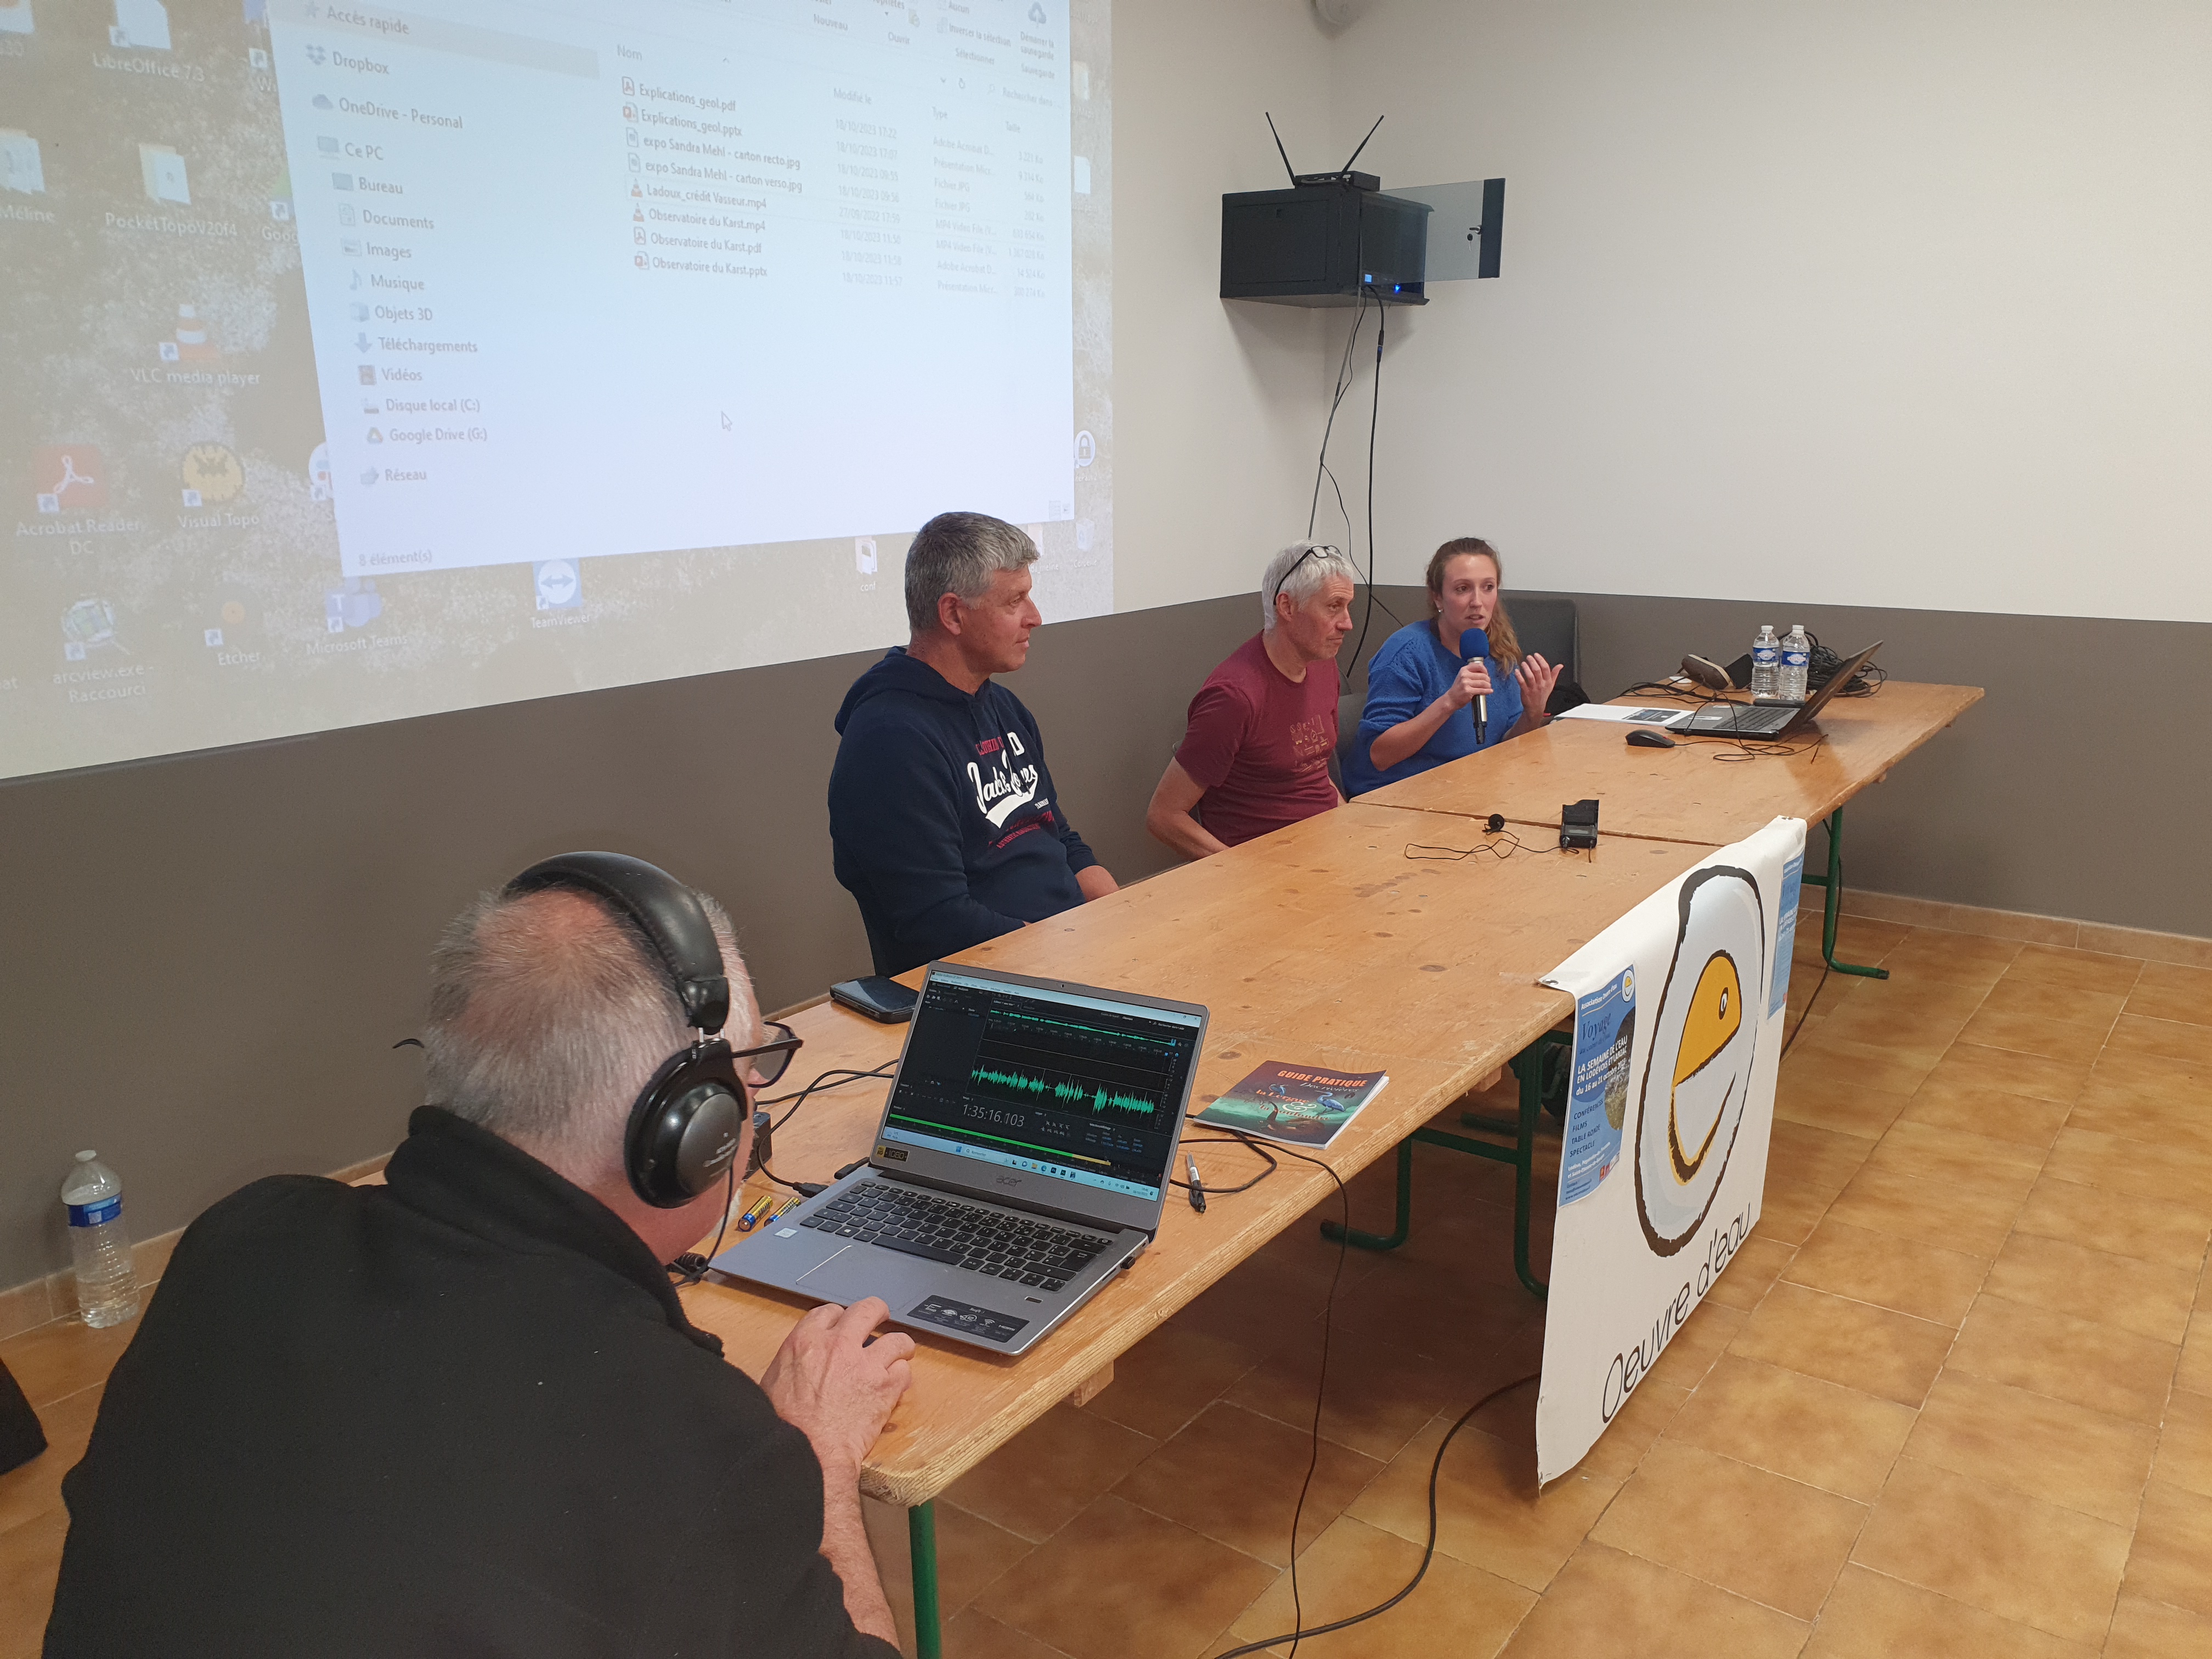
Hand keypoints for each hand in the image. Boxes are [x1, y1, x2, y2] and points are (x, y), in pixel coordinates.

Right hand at [760, 1297, 914, 1477]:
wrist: (807, 1453)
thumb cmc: (786, 1426)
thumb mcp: (774, 1382)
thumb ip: (793, 1360)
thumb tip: (800, 1361)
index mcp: (806, 1341)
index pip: (830, 1311)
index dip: (840, 1317)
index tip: (845, 1324)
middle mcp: (838, 1345)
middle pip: (868, 1309)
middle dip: (877, 1312)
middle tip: (881, 1319)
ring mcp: (865, 1364)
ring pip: (897, 1340)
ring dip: (899, 1347)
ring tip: (900, 1354)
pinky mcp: (885, 1386)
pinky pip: (904, 1372)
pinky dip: (901, 1378)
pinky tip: (895, 1385)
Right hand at [1443, 657, 1493, 712]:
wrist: (1451, 699)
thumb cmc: (1458, 688)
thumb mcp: (1462, 676)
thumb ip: (1471, 672)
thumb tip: (1484, 672)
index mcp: (1464, 670)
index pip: (1478, 666)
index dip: (1485, 670)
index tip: (1486, 674)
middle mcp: (1464, 675)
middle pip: (1483, 675)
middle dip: (1488, 679)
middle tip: (1488, 683)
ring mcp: (1466, 683)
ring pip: (1483, 683)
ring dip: (1488, 685)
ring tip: (1488, 687)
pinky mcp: (1468, 691)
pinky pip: (1481, 690)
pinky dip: (1487, 691)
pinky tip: (1489, 691)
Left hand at [1514, 652, 1560, 716]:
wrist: (1536, 708)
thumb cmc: (1543, 695)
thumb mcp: (1551, 684)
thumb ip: (1555, 674)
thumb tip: (1560, 665)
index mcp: (1548, 681)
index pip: (1546, 668)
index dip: (1540, 660)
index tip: (1536, 655)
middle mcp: (1541, 684)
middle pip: (1537, 670)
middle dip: (1532, 662)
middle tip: (1528, 657)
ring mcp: (1533, 688)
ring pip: (1530, 675)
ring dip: (1526, 668)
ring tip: (1523, 663)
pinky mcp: (1526, 692)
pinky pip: (1521, 682)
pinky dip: (1518, 676)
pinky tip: (1516, 671)